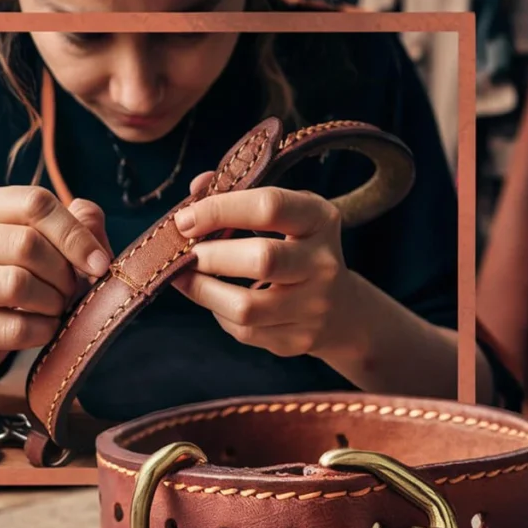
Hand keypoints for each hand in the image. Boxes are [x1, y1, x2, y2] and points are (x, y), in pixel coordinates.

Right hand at [0, 185, 113, 392]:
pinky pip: (14, 327)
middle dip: (63, 273)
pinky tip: (43, 328)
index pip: (35, 203)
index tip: (100, 263)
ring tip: (55, 307)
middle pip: (27, 244)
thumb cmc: (8, 277)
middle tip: (71, 290)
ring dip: (53, 301)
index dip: (75, 234)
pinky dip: (42, 330)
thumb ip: (73, 223)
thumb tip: (90, 218)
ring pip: (17, 284)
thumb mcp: (38, 241)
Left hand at [170, 171, 352, 358]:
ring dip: (203, 290)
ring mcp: (313, 306)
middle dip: (211, 256)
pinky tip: (214, 298)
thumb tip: (196, 187)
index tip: (185, 219)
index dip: (220, 209)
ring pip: (246, 307)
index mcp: (320, 220)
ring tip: (186, 276)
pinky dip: (218, 312)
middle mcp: (323, 263)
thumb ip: (240, 195)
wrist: (342, 310)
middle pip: (262, 259)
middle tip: (187, 253)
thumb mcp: (285, 214)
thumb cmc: (297, 248)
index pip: (270, 206)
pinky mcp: (297, 340)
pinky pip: (244, 331)